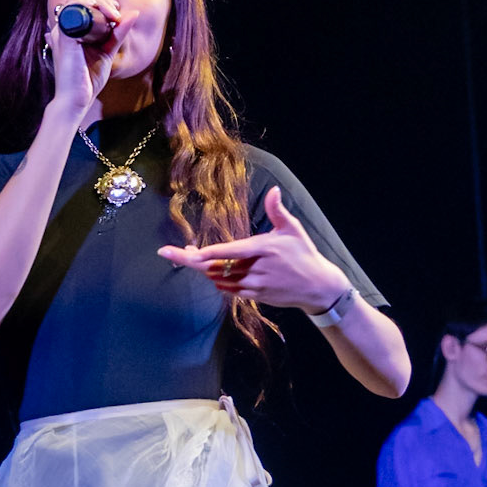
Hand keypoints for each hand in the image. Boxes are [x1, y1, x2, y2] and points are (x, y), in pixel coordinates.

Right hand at [43, 0, 123, 123]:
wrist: (77, 100)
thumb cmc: (88, 80)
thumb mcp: (107, 51)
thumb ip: (118, 34)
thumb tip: (133, 14)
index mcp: (70, 30)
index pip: (82, 2)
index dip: (101, 1)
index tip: (117, 14)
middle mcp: (63, 28)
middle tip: (116, 14)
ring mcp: (62, 31)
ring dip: (99, 1)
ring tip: (113, 15)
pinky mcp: (65, 36)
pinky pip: (75, 10)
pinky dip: (93, 7)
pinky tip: (108, 18)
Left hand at [158, 185, 347, 310]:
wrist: (317, 286)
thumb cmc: (304, 253)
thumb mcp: (293, 229)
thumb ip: (278, 210)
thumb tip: (274, 190)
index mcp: (263, 249)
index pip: (230, 252)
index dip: (208, 253)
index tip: (189, 251)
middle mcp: (256, 269)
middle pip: (218, 267)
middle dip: (192, 260)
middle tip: (169, 252)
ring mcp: (256, 284)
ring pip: (221, 279)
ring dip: (204, 269)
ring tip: (190, 257)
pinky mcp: (257, 296)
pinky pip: (230, 290)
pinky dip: (219, 281)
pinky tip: (211, 272)